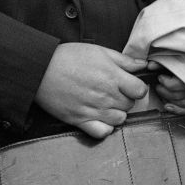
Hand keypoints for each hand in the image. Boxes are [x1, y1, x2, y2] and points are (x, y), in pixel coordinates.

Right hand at [34, 43, 148, 138]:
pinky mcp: (79, 120)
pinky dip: (105, 128)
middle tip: (114, 91)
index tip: (130, 85)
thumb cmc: (69, 57)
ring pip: (119, 119)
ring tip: (107, 103)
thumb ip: (124, 60)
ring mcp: (93, 109)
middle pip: (130, 105)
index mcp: (112, 77)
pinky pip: (102, 132)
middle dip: (126, 98)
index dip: (137, 87)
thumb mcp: (100, 51)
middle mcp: (105, 95)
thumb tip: (143, 64)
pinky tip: (100, 118)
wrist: (41, 68)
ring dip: (117, 112)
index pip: (140, 91)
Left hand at [148, 60, 184, 114]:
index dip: (166, 83)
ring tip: (162, 93)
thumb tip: (150, 66)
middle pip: (178, 95)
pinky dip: (177, 110)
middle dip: (164, 92)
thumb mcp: (173, 58)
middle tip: (158, 86)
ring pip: (183, 103)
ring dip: (169, 100)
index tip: (160, 77)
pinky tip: (167, 106)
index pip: (177, 84)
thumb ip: (162, 62)